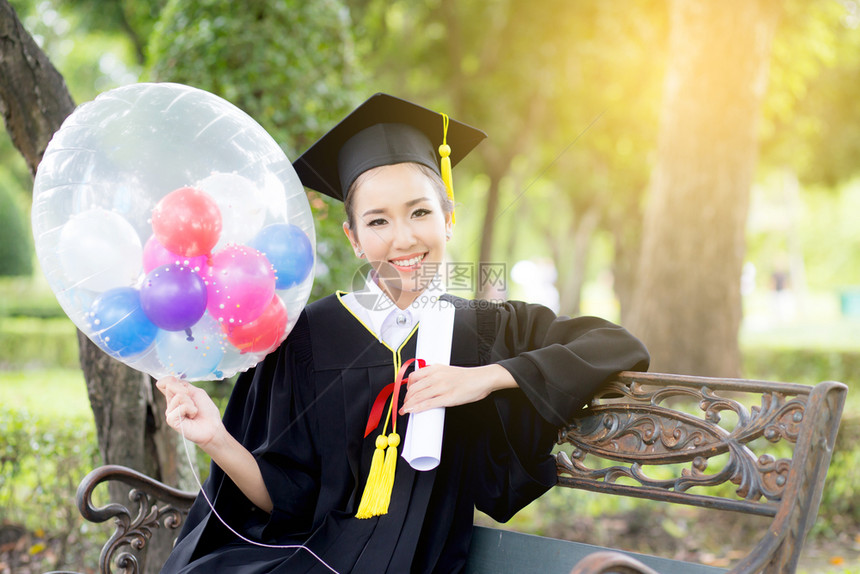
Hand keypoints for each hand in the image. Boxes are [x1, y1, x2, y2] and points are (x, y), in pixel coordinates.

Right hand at [156, 376, 224, 450]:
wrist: (212, 426)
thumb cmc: (206, 410)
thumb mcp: (196, 392)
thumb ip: (182, 385)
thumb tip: (168, 381)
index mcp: (175, 395)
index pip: (165, 382)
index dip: (171, 380)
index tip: (184, 387)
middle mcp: (170, 403)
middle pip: (170, 386)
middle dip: (186, 391)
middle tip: (194, 401)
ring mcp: (170, 412)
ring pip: (178, 396)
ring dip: (191, 402)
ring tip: (194, 411)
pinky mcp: (171, 420)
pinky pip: (181, 407)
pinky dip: (190, 410)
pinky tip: (191, 417)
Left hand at [399, 364, 517, 414]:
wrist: (483, 378)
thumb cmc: (467, 377)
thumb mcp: (447, 370)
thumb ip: (435, 375)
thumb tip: (425, 384)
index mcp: (435, 368)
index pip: (413, 377)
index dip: (406, 387)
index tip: (406, 394)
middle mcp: (436, 376)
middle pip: (413, 388)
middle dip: (406, 398)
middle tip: (405, 405)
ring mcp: (441, 387)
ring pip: (418, 396)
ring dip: (408, 405)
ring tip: (405, 410)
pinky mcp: (448, 398)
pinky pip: (428, 403)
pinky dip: (417, 408)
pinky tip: (412, 411)